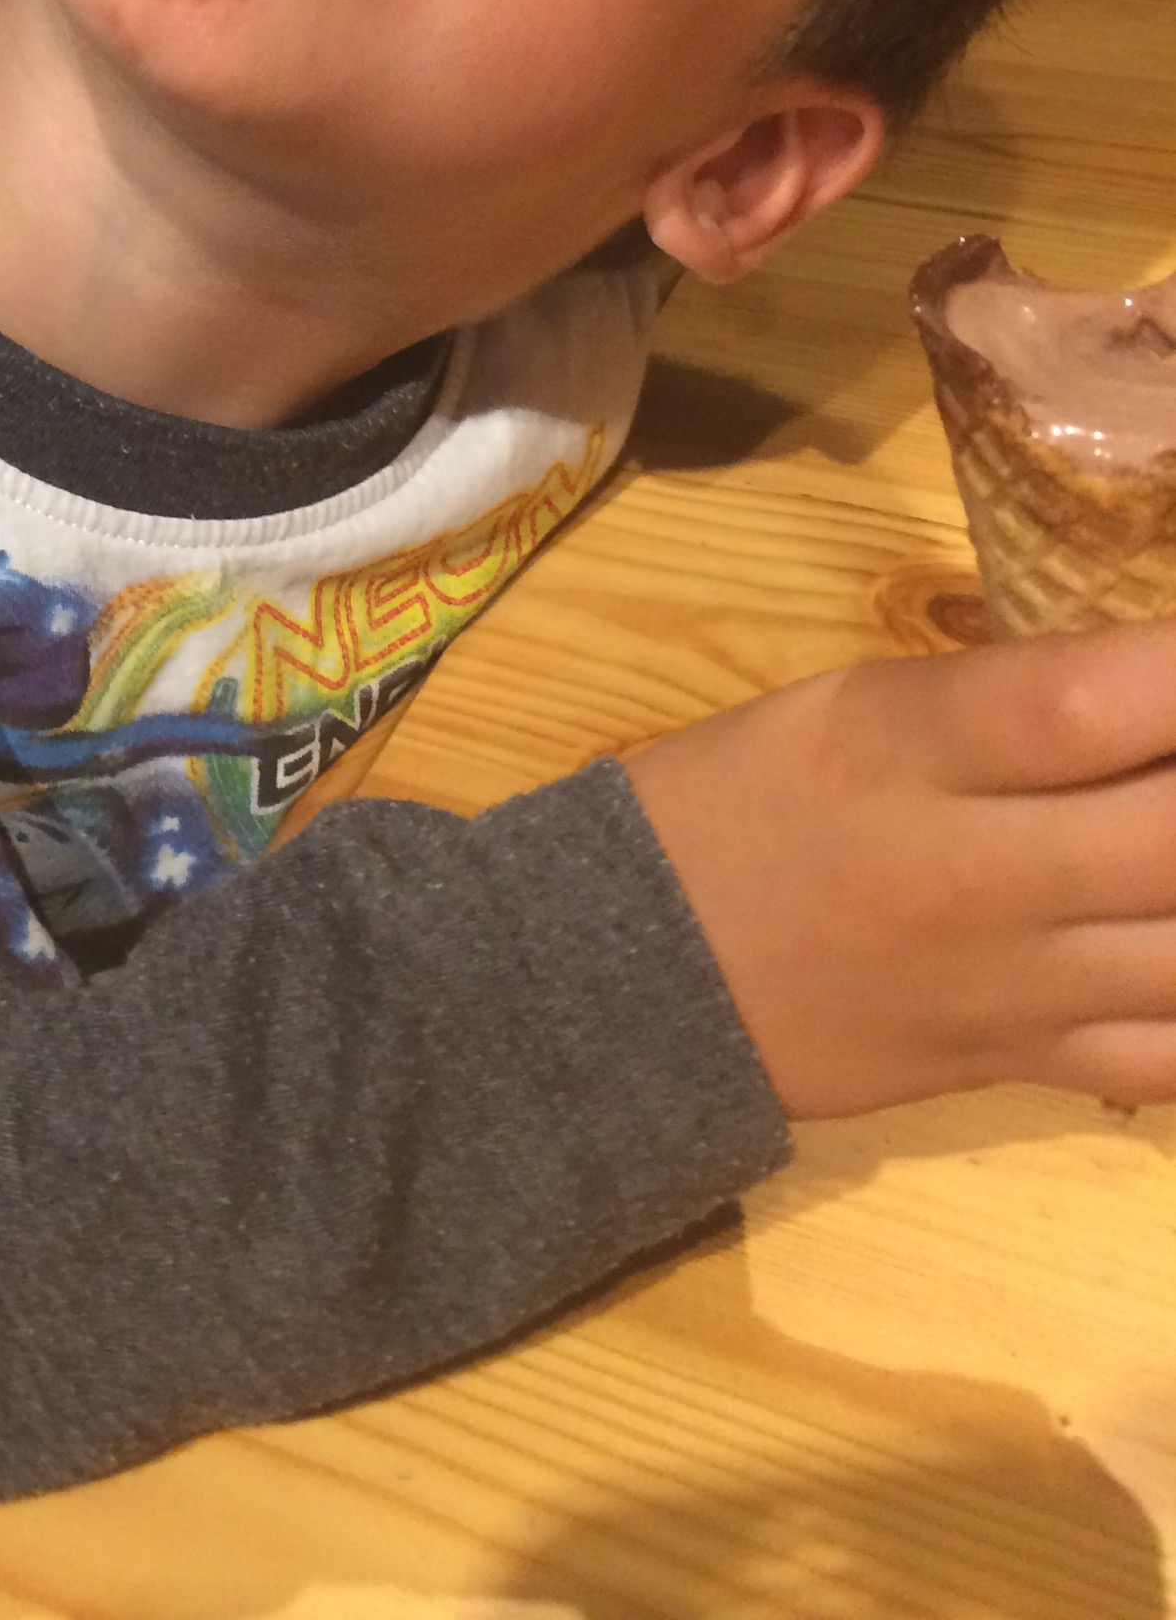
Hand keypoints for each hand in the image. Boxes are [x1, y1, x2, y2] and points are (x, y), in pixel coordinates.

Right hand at [620, 624, 1175, 1117]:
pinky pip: (1173, 1059)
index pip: (1084, 703)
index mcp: (902, 749)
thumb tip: (1168, 694)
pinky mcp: (1023, 1068)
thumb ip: (1008, 703)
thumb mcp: (848, 707)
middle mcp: (968, 871)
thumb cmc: (742, 800)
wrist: (640, 979)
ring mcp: (1008, 986)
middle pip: (1174, 839)